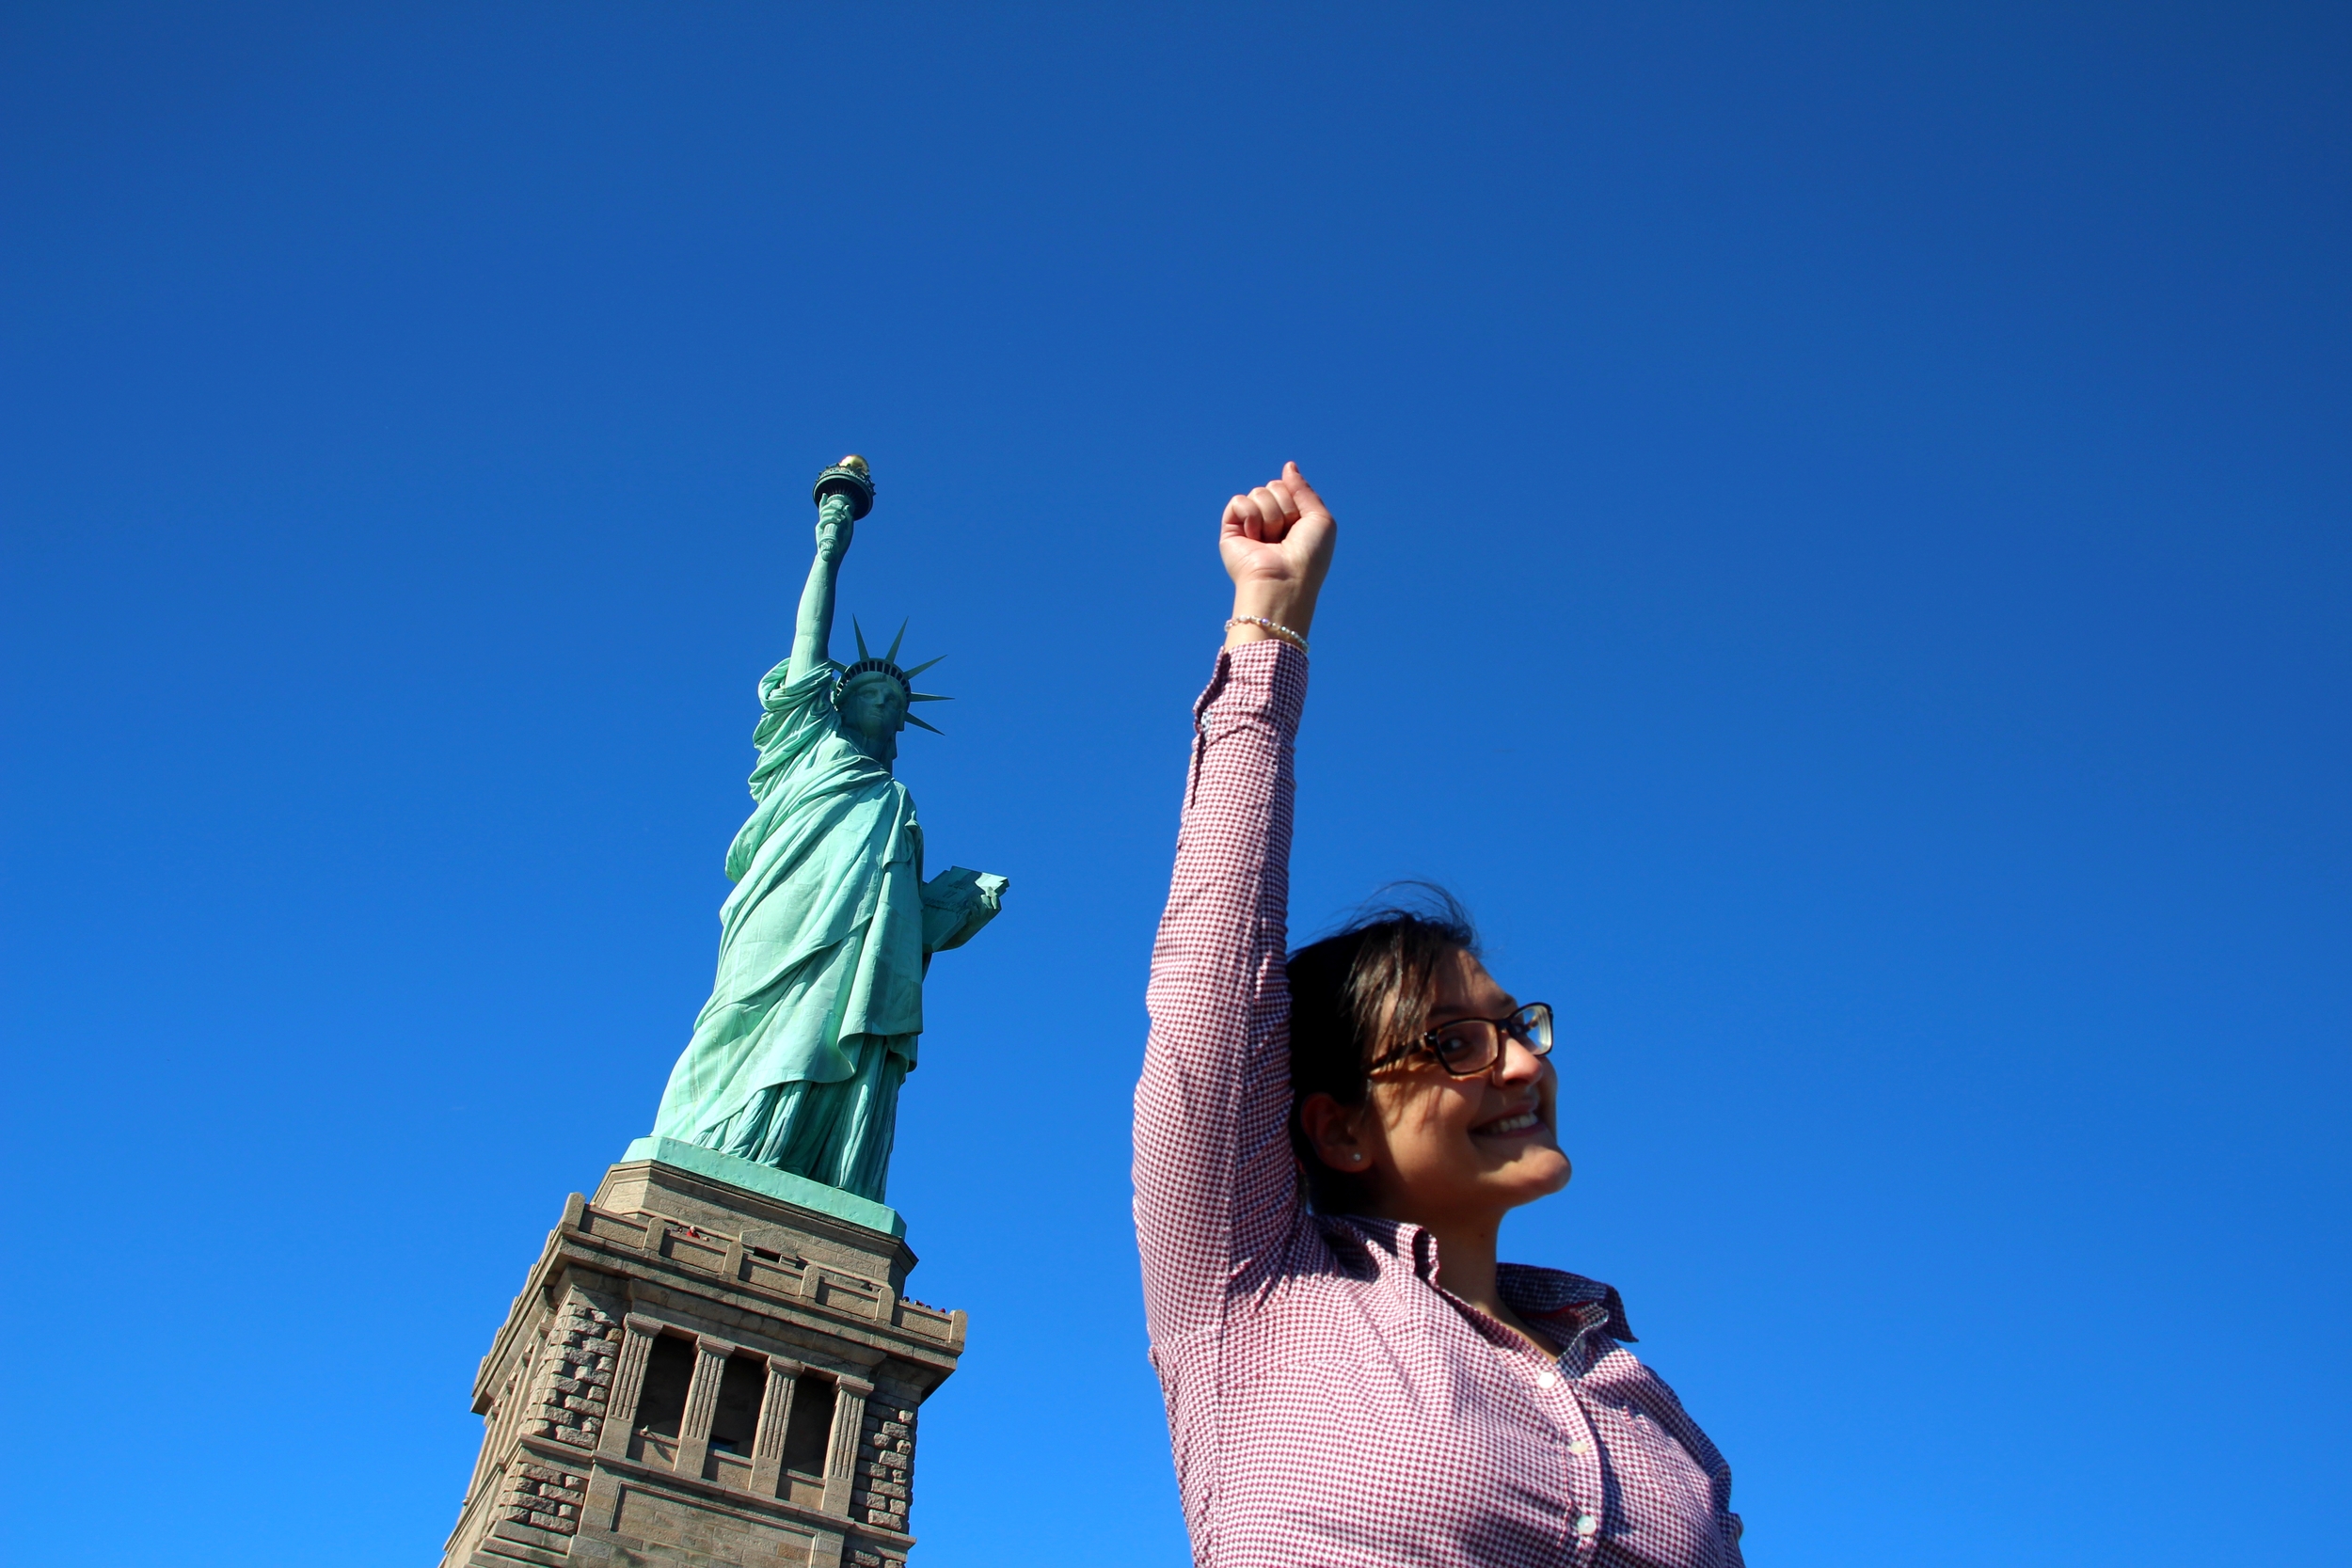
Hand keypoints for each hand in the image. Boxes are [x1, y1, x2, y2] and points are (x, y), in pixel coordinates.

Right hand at [815, 495, 855, 562]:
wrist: (835, 555)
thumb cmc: (841, 545)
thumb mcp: (849, 530)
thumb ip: (849, 519)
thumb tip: (847, 506)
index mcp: (829, 523)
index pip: (824, 510)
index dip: (823, 502)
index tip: (824, 495)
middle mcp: (823, 523)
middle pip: (824, 508)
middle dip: (832, 504)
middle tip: (841, 506)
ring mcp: (821, 526)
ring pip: (824, 512)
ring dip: (833, 512)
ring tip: (841, 517)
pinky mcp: (819, 530)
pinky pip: (823, 520)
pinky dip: (832, 518)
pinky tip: (839, 520)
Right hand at [1220, 461, 1335, 643]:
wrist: (1284, 581)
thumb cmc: (1308, 557)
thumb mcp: (1320, 518)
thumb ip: (1304, 489)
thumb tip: (1288, 466)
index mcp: (1291, 518)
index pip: (1288, 487)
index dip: (1297, 501)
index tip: (1300, 527)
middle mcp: (1269, 520)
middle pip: (1273, 486)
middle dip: (1284, 507)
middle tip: (1285, 535)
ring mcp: (1249, 525)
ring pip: (1258, 492)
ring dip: (1270, 516)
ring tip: (1270, 541)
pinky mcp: (1230, 530)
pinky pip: (1238, 502)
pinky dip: (1250, 516)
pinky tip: (1254, 537)